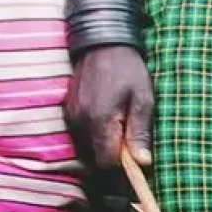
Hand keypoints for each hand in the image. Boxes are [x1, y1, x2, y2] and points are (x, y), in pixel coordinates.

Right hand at [65, 45, 153, 168]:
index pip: (106, 162)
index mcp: (99, 120)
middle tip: (132, 142)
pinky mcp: (68, 110)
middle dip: (114, 158)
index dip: (123, 168)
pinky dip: (95, 136)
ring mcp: (71, 115)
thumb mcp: (143, 100)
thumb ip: (140, 132)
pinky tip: (109, 121)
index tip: (137, 162)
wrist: (102, 43)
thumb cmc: (128, 70)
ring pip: (87, 148)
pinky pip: (81, 135)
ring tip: (122, 127)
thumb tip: (143, 163)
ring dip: (104, 146)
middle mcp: (80, 121)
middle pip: (94, 159)